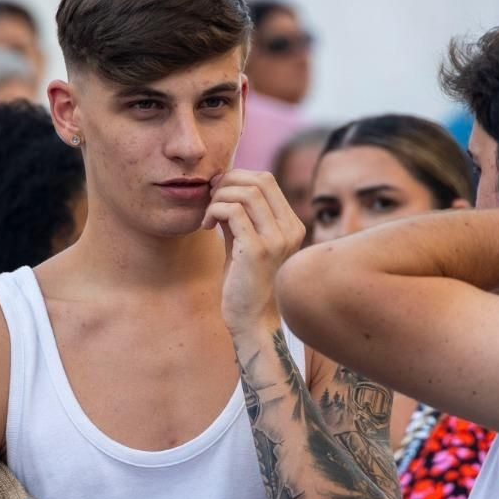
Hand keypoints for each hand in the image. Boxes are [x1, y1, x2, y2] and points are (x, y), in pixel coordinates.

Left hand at [203, 169, 306, 334]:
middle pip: (258, 181)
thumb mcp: (244, 240)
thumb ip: (240, 214)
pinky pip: (234, 212)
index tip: (216, 192)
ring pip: (245, 193)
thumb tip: (222, 182)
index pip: (266, 180)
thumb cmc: (244, 282)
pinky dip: (214, 211)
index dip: (237, 177)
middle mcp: (290, 230)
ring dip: (218, 198)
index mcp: (291, 225)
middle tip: (209, 199)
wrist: (251, 320)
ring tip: (208, 216)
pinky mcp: (258, 250)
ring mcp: (277, 240)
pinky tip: (206, 226)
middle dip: (226, 183)